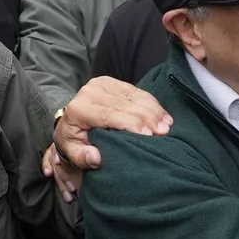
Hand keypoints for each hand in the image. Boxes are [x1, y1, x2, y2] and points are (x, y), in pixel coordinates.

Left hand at [50, 77, 173, 196]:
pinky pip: (136, 90)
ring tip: (167, 124)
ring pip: (133, 95)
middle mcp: (89, 92)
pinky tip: (163, 115)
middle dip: (147, 117)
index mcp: (79, 109)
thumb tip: (96, 158)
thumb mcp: (72, 152)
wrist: (72, 120)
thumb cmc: (75, 139)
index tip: (149, 134)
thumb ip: (82, 157)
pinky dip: (152, 103)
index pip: (108, 114)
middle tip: (164, 131)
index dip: (130, 123)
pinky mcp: (113, 81)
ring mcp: (102, 84)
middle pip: (124, 104)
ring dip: (153, 110)